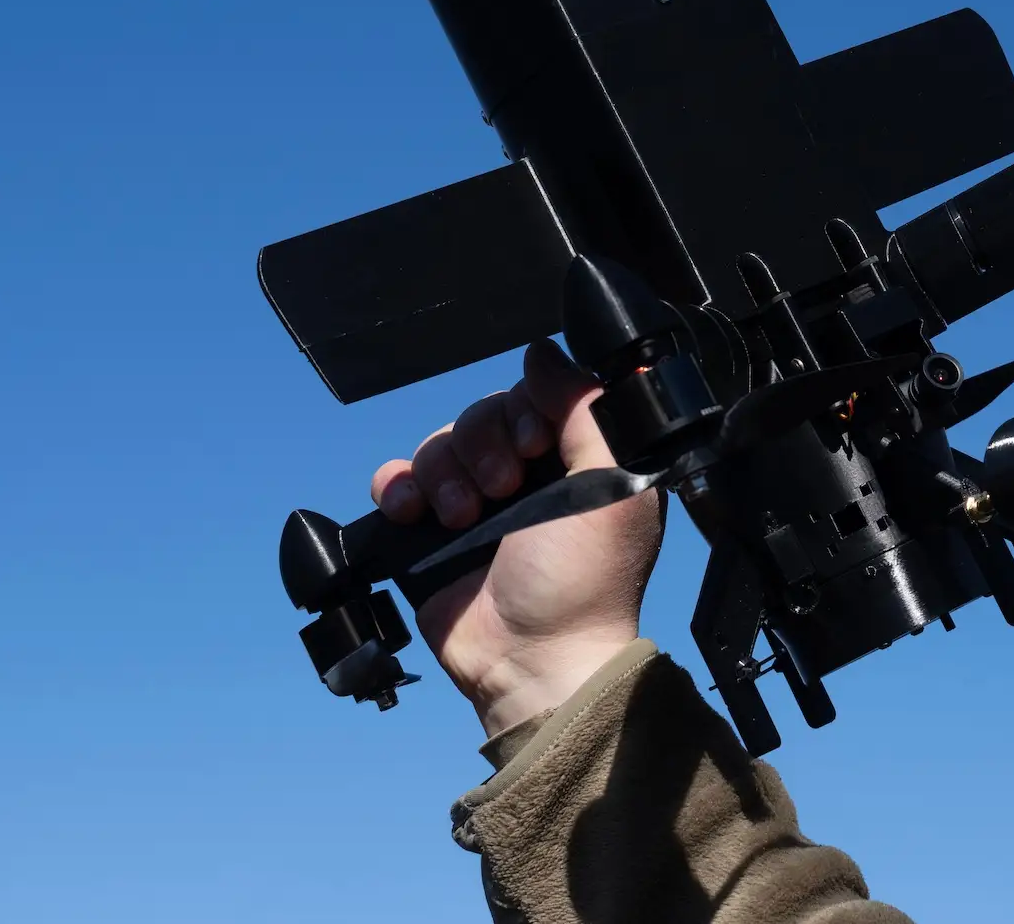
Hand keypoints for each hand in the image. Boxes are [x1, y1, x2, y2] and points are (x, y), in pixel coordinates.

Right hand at [371, 340, 665, 735]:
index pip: (537, 395)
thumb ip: (588, 410)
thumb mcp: (614, 486)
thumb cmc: (584, 581)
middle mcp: (528, 475)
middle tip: (503, 492)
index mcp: (577, 459)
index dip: (527, 409)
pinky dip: (398, 486)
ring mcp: (476, 503)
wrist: (532, 659)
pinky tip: (413, 512)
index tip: (534, 444)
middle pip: (483, 415)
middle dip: (484, 446)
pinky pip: (399, 480)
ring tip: (464, 518)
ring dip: (444, 472)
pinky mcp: (430, 532)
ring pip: (441, 444)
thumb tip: (545, 353)